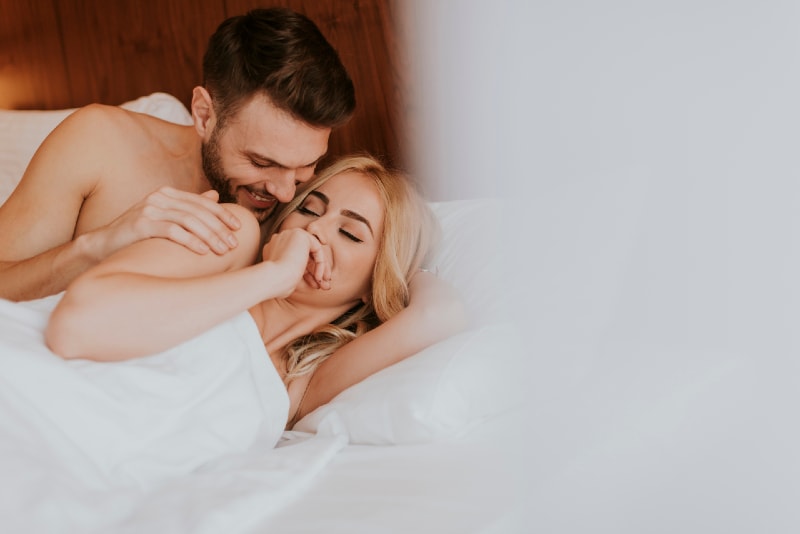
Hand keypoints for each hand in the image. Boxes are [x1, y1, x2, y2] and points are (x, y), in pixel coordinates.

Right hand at [92, 186, 240, 259]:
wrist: (103, 246)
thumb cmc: (137, 236)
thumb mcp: (165, 218)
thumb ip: (188, 207)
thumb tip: (214, 196)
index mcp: (168, 194)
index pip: (203, 202)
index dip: (223, 214)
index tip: (239, 228)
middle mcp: (160, 197)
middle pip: (199, 211)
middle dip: (219, 228)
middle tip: (234, 244)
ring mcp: (150, 208)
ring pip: (189, 220)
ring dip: (210, 236)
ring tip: (222, 251)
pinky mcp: (141, 223)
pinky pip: (173, 231)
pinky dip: (191, 241)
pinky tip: (203, 252)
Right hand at [261, 228, 331, 296]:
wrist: (273, 278)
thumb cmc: (279, 285)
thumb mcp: (292, 280)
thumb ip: (304, 276)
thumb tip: (320, 282)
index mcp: (275, 249)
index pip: (297, 259)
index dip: (308, 274)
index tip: (314, 286)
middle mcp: (281, 239)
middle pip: (306, 255)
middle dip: (316, 271)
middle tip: (323, 286)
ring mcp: (289, 234)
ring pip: (312, 252)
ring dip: (321, 269)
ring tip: (324, 285)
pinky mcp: (300, 234)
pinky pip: (317, 249)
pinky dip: (320, 263)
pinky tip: (318, 277)